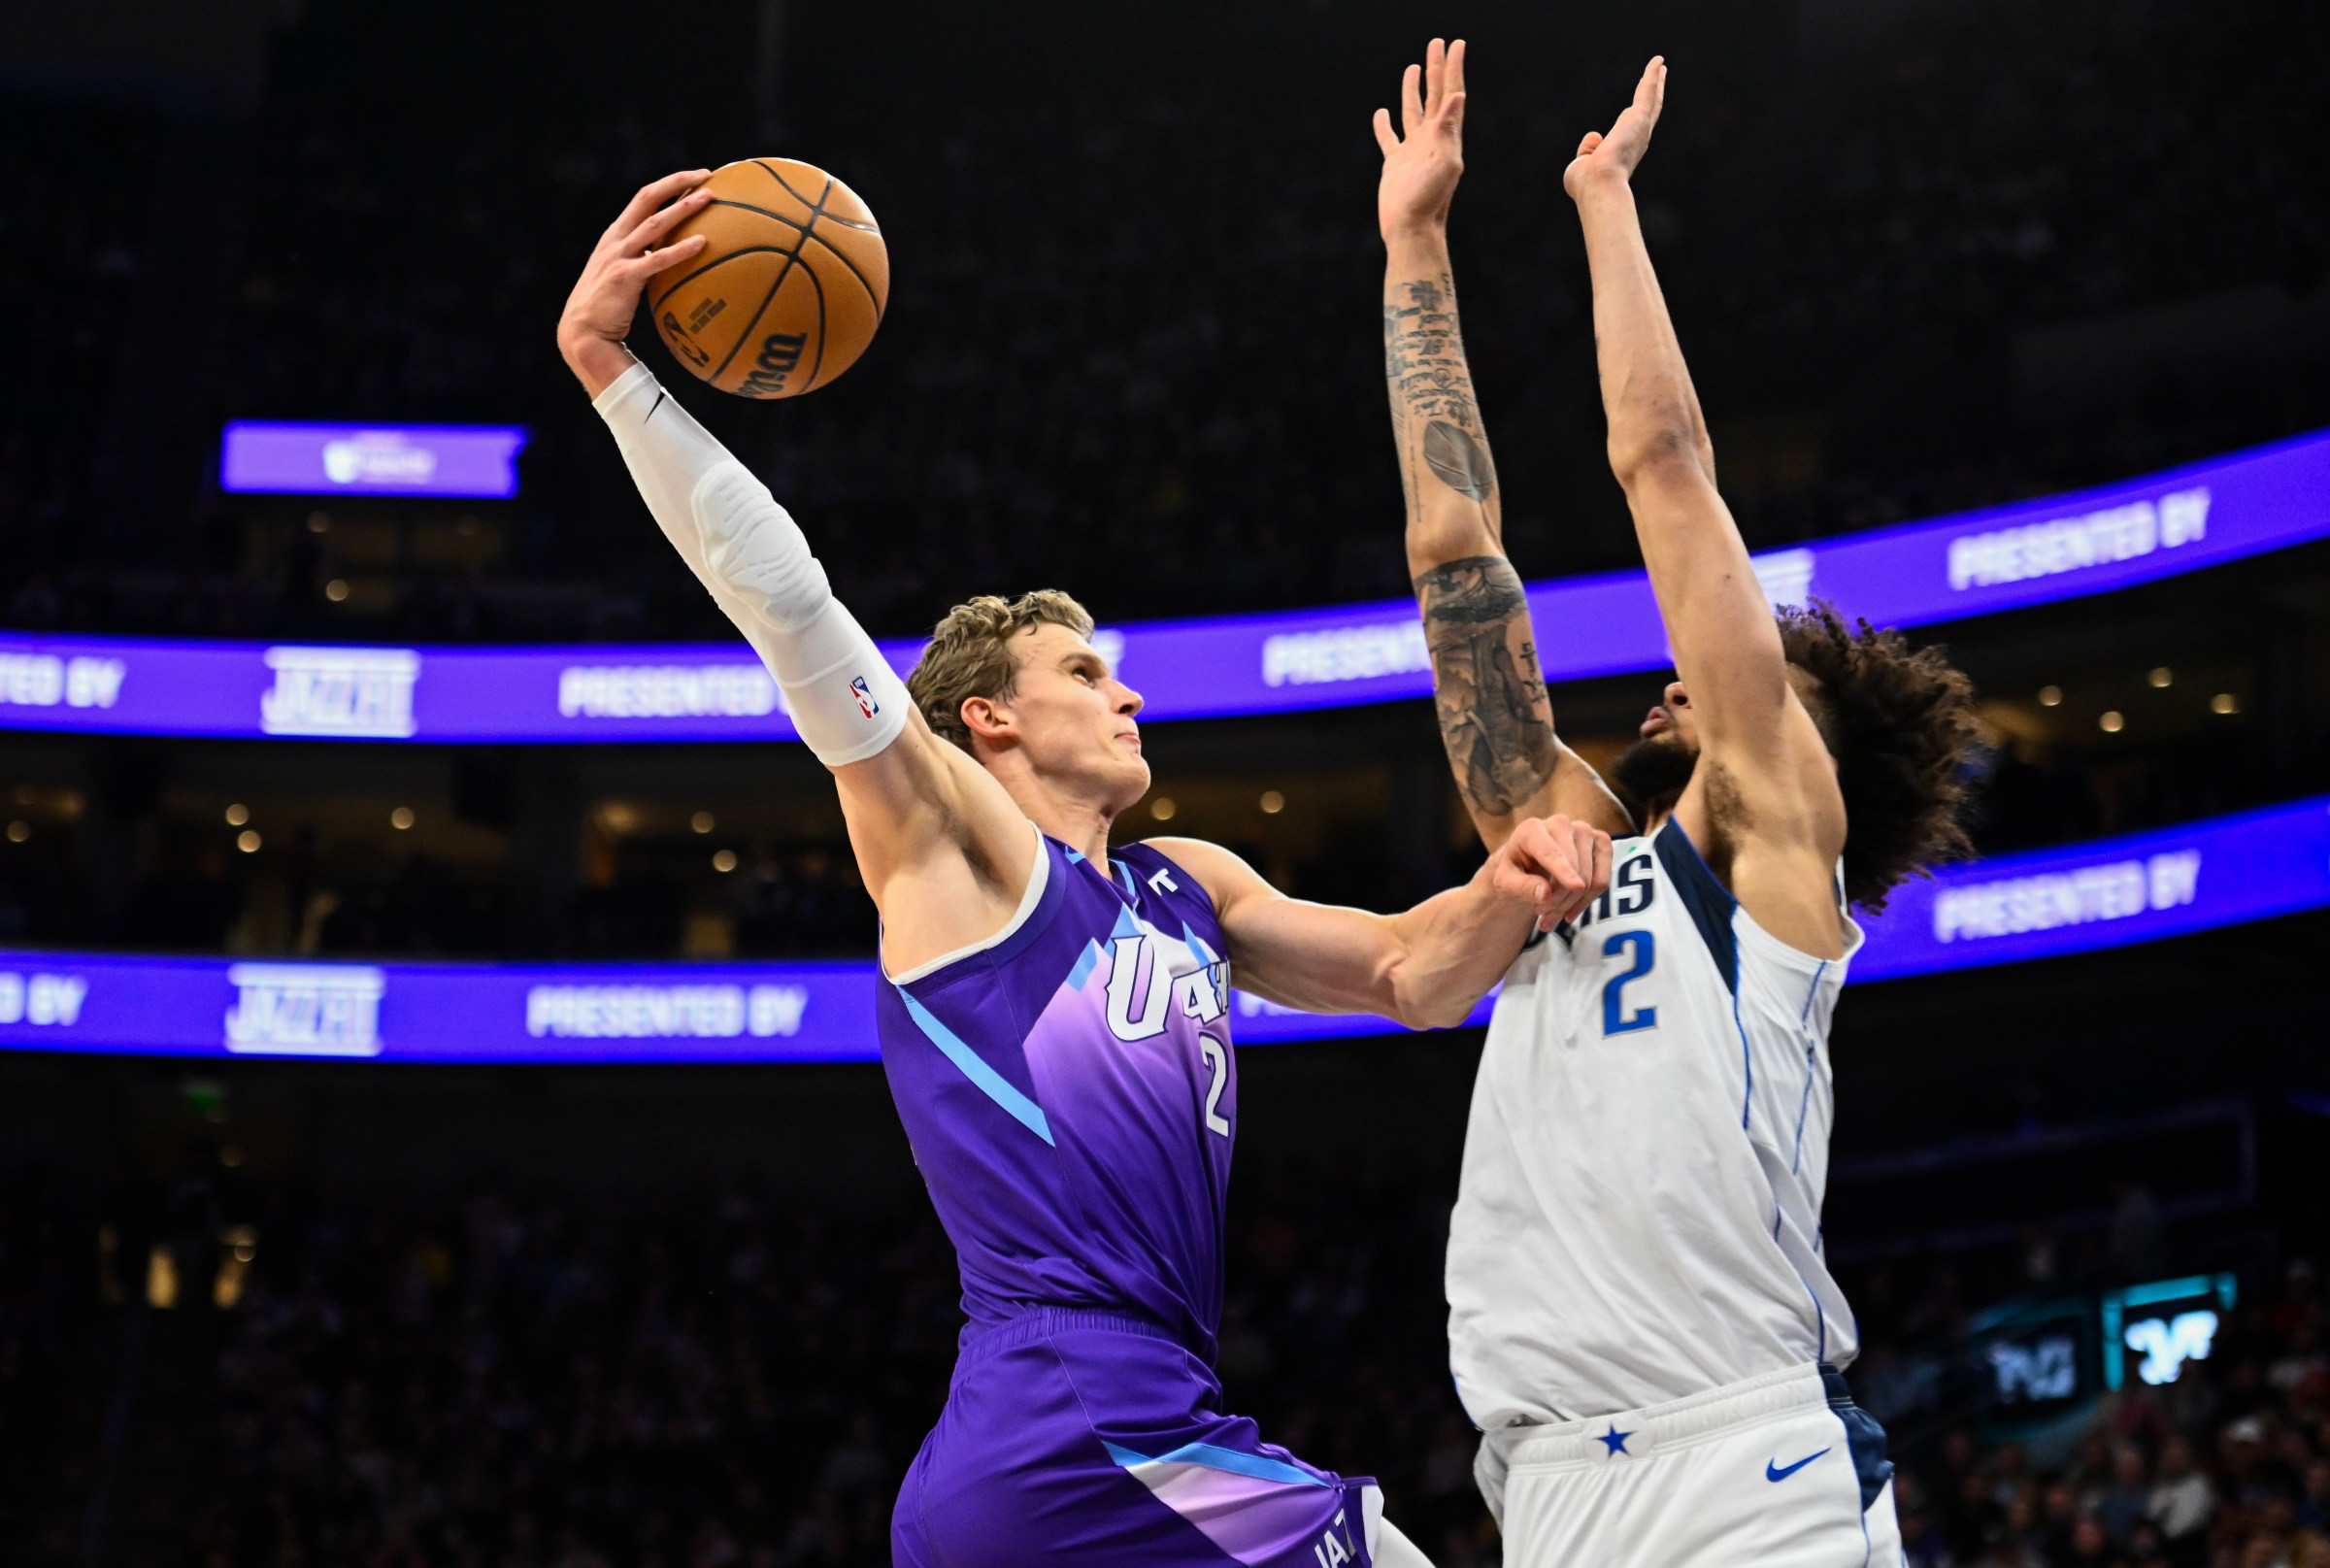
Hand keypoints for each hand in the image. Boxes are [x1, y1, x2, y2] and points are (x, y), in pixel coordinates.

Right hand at [556, 169, 715, 391]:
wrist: (583, 333)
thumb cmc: (607, 308)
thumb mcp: (622, 276)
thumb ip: (642, 262)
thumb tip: (669, 258)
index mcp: (614, 235)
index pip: (643, 199)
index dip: (668, 184)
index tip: (694, 177)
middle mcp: (615, 239)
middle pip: (646, 198)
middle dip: (676, 182)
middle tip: (706, 175)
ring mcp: (618, 256)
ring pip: (654, 223)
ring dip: (683, 208)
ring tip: (709, 198)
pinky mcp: (624, 277)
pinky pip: (657, 260)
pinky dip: (680, 250)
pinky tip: (702, 243)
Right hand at [1373, 37, 1466, 241]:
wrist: (1411, 229)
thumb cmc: (1430, 200)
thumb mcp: (1444, 161)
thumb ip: (1448, 127)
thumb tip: (1458, 95)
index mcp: (1445, 136)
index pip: (1450, 93)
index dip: (1453, 68)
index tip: (1456, 43)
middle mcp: (1431, 139)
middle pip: (1433, 95)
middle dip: (1436, 69)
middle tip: (1436, 43)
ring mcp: (1412, 150)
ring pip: (1412, 111)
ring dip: (1413, 89)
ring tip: (1413, 67)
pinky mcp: (1394, 164)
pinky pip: (1388, 138)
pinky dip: (1384, 124)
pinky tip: (1381, 113)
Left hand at [1491, 814, 1613, 931]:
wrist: (1527, 862)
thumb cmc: (1515, 870)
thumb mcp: (1505, 882)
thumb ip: (1521, 887)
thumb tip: (1545, 894)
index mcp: (1532, 829)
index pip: (1551, 852)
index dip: (1564, 870)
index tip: (1577, 886)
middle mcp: (1561, 823)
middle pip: (1573, 870)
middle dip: (1558, 901)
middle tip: (1541, 918)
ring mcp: (1584, 831)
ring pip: (1589, 879)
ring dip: (1571, 905)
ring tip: (1550, 916)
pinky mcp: (1601, 842)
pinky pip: (1602, 880)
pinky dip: (1587, 902)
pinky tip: (1570, 912)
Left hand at [1563, 56, 1665, 202]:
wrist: (1598, 183)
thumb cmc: (1588, 183)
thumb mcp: (1583, 165)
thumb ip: (1588, 150)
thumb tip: (1594, 137)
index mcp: (1626, 152)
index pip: (1634, 130)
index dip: (1637, 117)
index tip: (1638, 107)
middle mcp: (1638, 140)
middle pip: (1650, 111)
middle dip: (1654, 94)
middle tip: (1660, 78)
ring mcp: (1641, 127)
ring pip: (1652, 98)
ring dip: (1656, 81)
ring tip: (1660, 66)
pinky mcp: (1639, 116)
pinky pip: (1647, 90)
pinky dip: (1652, 75)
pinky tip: (1657, 61)